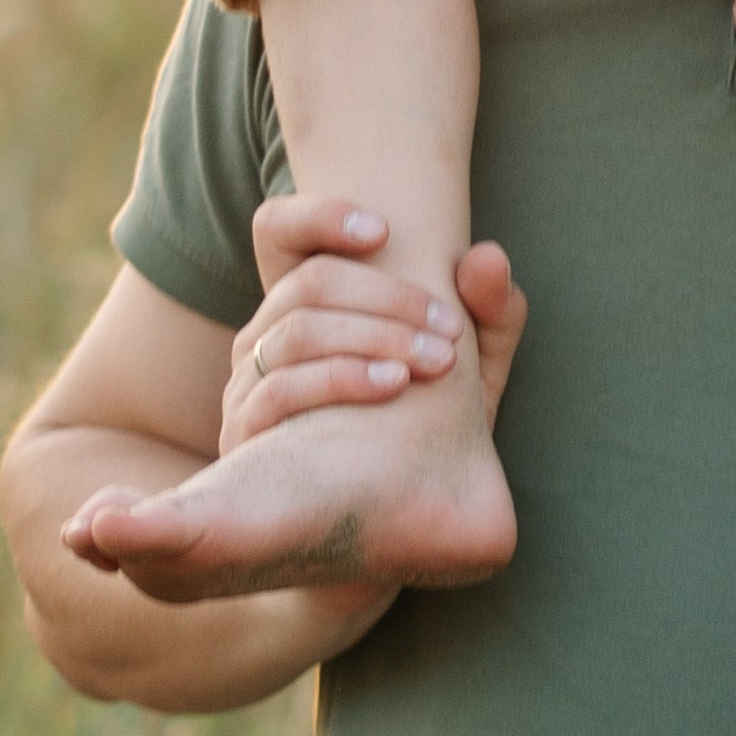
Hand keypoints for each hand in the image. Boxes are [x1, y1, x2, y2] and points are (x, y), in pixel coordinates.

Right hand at [219, 195, 467, 449]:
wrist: (396, 518)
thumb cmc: (429, 425)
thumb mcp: (475, 366)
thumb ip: (491, 311)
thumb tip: (486, 256)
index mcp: (305, 304)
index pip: (278, 229)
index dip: (320, 217)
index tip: (383, 230)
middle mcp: (264, 334)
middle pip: (308, 281)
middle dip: (386, 296)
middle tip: (448, 325)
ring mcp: (246, 383)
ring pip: (294, 333)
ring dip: (372, 338)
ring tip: (432, 359)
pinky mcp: (244, 435)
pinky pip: (279, 392)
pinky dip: (340, 380)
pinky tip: (393, 385)